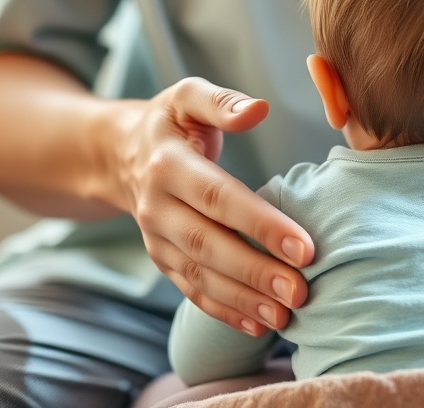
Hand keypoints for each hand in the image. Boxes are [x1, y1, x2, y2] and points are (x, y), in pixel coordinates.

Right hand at [114, 77, 313, 334]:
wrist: (119, 155)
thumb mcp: (187, 97)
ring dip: (243, 299)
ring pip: (199, 275)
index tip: (304, 246)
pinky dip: (224, 312)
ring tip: (285, 315)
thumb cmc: (169, 122)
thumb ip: (221, 102)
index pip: (218, 198)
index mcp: (168, 165)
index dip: (260, 224)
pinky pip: (191, 291)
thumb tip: (259, 109)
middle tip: (301, 291)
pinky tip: (258, 326)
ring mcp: (156, 239)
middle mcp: (157, 207)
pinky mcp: (161, 260)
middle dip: (256, 271)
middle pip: (208, 244)